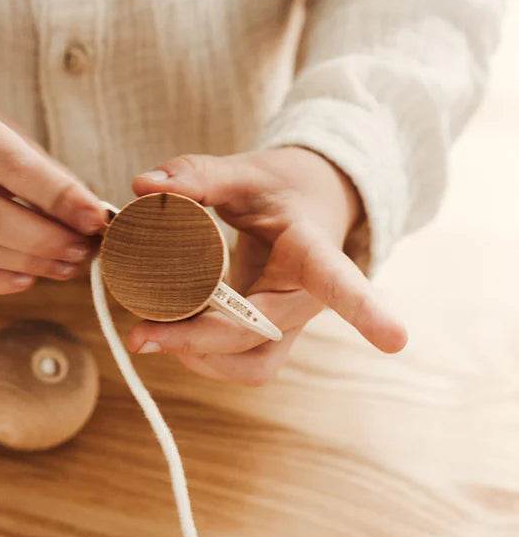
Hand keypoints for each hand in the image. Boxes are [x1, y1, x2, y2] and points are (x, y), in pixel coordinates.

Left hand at [125, 147, 407, 385]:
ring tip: (152, 333)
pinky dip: (198, 354)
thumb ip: (197, 174)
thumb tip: (143, 185)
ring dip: (199, 358)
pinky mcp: (268, 333)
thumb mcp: (244, 171)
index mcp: (313, 251)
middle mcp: (304, 298)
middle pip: (265, 338)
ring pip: (253, 364)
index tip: (395, 339)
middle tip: (141, 336)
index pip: (338, 280)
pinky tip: (167, 331)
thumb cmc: (280, 187)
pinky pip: (239, 361)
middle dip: (201, 343)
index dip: (363, 309)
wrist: (306, 205)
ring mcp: (287, 321)